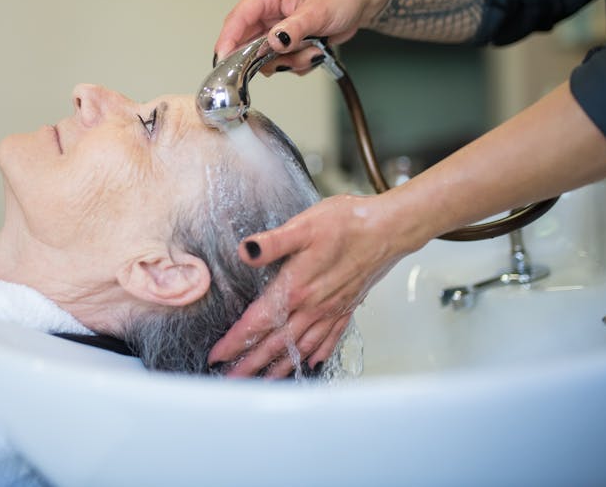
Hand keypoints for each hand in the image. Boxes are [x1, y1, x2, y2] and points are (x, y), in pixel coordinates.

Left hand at [207, 193, 418, 377]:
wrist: (388, 228)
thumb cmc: (347, 223)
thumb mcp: (304, 225)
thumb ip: (272, 242)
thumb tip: (245, 251)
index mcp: (296, 288)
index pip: (258, 322)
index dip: (235, 341)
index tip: (217, 356)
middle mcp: (313, 306)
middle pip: (275, 343)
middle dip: (250, 364)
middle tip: (230, 380)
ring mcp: (331, 310)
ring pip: (300, 347)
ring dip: (280, 367)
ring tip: (263, 381)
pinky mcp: (347, 307)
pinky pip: (328, 339)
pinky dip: (317, 354)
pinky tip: (310, 364)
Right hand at [213, 0, 389, 72]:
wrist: (361, 2)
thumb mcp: (317, 12)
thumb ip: (293, 29)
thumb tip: (273, 43)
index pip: (236, 21)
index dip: (227, 44)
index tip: (225, 65)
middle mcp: (265, 11)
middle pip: (247, 45)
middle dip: (271, 57)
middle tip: (291, 57)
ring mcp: (274, 28)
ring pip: (266, 59)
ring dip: (290, 61)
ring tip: (313, 49)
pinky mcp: (284, 41)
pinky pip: (281, 62)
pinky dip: (298, 63)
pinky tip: (314, 51)